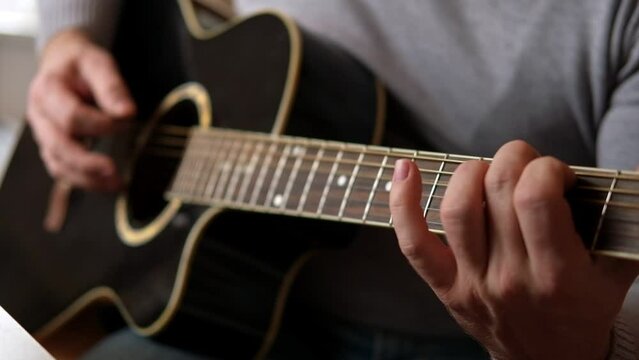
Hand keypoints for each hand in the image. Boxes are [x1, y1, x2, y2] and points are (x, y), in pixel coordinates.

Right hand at [27, 29, 135, 190]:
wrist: (63, 63)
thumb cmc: (81, 64)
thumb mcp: (99, 63)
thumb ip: (112, 87)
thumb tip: (127, 113)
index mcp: (48, 90)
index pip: (70, 116)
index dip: (99, 124)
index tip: (126, 122)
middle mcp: (39, 114)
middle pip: (58, 146)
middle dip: (87, 162)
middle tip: (114, 170)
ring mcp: (43, 133)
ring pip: (58, 164)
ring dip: (87, 179)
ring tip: (117, 184)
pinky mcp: (51, 146)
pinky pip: (62, 170)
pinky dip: (84, 181)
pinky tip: (108, 185)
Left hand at [389, 140, 638, 358]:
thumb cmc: (583, 310)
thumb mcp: (615, 271)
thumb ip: (626, 226)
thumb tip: (634, 174)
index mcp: (558, 275)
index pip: (535, 198)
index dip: (545, 168)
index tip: (555, 174)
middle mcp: (510, 279)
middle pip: (497, 192)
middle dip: (513, 159)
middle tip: (525, 165)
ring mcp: (472, 283)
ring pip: (456, 209)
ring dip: (471, 173)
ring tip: (488, 171)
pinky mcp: (445, 286)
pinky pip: (413, 242)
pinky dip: (404, 203)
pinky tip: (407, 169)